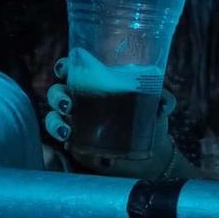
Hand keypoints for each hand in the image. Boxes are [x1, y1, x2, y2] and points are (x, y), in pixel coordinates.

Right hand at [43, 54, 179, 178]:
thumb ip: (162, 98)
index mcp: (97, 82)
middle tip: (68, 105)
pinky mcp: (76, 144)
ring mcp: (76, 122)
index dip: (64, 66)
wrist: (151, 151)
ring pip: (52, 117)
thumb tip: (165, 103)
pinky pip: (61, 142)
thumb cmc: (150, 117)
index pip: (74, 68)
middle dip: (57, 96)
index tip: (63, 69)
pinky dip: (65, 144)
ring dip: (54, 122)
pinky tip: (74, 146)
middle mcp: (82, 99)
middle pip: (57, 92)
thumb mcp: (156, 104)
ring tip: (66, 131)